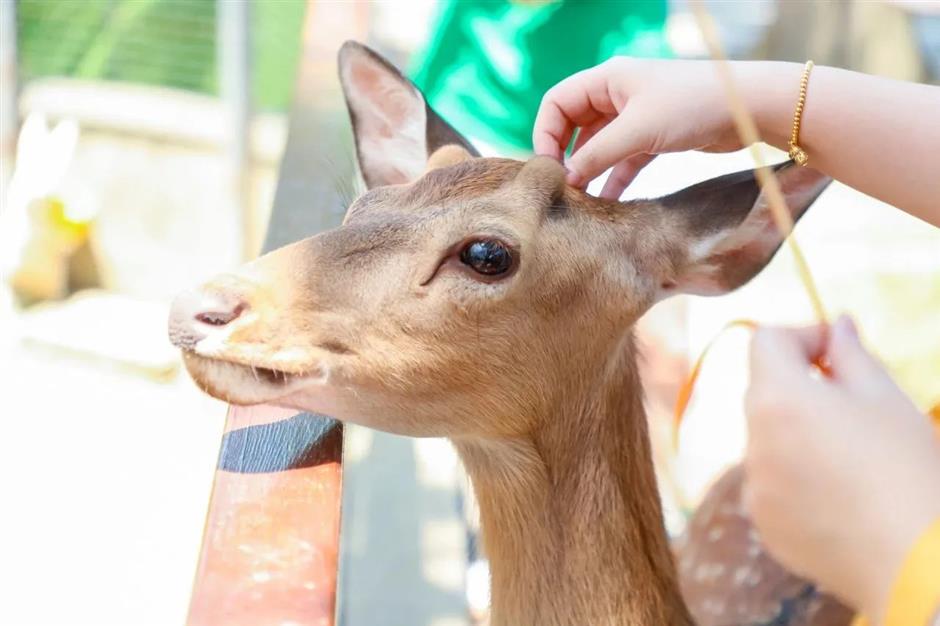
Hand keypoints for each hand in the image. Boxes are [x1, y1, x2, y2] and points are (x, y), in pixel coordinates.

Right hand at [532, 58, 798, 198]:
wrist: (748, 109)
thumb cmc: (692, 106)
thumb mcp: (637, 131)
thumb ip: (597, 155)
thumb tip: (567, 179)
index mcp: (607, 79)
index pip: (556, 103)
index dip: (545, 133)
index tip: (549, 167)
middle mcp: (618, 94)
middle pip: (573, 125)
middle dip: (564, 155)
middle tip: (561, 187)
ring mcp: (636, 116)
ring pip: (598, 145)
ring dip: (589, 170)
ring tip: (581, 200)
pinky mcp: (654, 136)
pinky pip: (622, 159)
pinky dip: (613, 178)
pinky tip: (607, 202)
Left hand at [744, 315, 939, 622]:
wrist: (915, 562)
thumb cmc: (907, 468)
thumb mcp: (885, 396)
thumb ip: (850, 353)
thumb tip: (836, 324)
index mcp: (776, 399)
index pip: (765, 341)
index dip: (802, 337)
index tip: (837, 353)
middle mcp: (752, 440)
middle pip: (764, 390)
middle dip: (801, 386)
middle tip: (855, 404)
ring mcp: (754, 487)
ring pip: (768, 439)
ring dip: (798, 434)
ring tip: (854, 457)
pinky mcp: (765, 523)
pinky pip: (772, 484)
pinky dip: (797, 478)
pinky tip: (844, 495)